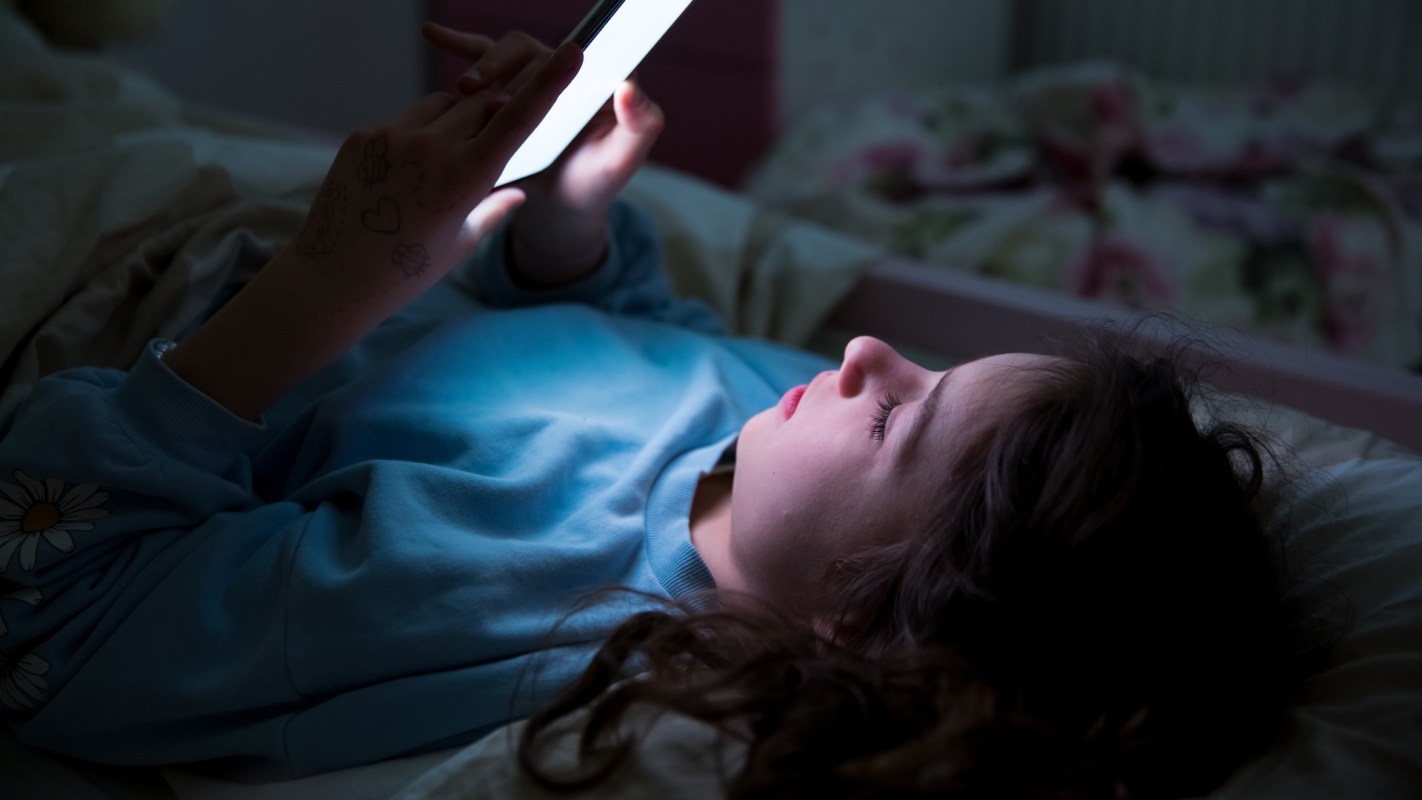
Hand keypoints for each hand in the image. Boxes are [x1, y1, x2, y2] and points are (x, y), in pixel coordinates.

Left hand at [289, 34, 583, 305]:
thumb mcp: (461, 244)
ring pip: (445, 105)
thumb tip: (520, 193)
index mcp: (465, 178)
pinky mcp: (364, 135)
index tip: (571, 52)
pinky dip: (418, 134)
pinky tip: (403, 175)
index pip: (517, 117)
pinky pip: (406, 118)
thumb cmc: (404, 272)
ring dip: (456, 121)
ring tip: (438, 169)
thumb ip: (494, 210)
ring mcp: (393, 137)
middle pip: (483, 106)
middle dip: (496, 115)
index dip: (549, 83)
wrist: (331, 279)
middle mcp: (431, 148)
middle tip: (492, 142)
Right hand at [423, 23, 664, 285]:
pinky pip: (480, 57)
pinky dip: (456, 42)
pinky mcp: (504, 84)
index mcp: (598, 79)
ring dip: (482, 66)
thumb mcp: (621, 162)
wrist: (559, 203)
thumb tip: (629, 87)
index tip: (539, 70)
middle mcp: (564, 69)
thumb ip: (640, 127)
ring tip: (464, 88)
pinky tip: (431, 33)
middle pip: (533, 53)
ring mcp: (532, 75)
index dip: (560, 59)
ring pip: (503, 55)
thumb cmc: (594, 183)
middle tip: (484, 91)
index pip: (581, 55)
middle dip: (505, 68)